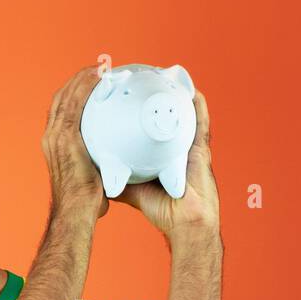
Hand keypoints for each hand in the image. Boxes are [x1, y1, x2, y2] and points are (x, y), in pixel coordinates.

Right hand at [42, 66, 108, 219]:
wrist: (75, 212)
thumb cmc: (85, 202)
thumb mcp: (91, 178)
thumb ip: (100, 167)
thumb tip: (116, 172)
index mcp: (54, 144)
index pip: (61, 110)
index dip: (74, 93)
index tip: (90, 83)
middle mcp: (50, 136)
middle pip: (62, 98)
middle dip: (78, 81)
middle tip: (98, 70)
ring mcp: (56, 136)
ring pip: (67, 96)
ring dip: (83, 79)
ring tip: (100, 68)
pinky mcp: (66, 138)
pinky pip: (75, 104)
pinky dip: (85, 87)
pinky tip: (98, 77)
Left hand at [117, 90, 218, 236]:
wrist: (186, 222)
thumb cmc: (164, 210)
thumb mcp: (134, 191)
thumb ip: (117, 181)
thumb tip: (99, 173)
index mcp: (164, 156)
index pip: (152, 130)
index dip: (143, 115)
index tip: (131, 100)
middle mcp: (178, 147)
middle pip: (168, 117)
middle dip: (160, 99)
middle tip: (146, 81)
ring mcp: (191, 147)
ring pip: (185, 115)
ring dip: (178, 96)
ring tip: (167, 77)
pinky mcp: (201, 149)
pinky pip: (200, 123)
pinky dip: (197, 106)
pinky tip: (191, 92)